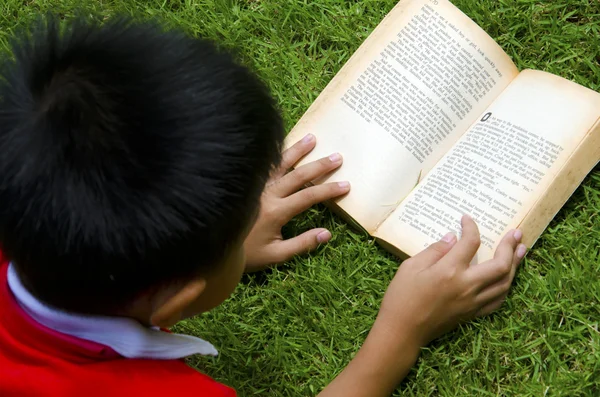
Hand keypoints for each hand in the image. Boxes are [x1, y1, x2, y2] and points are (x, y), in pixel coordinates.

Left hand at [243, 134, 349, 271]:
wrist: (214, 243)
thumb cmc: (246, 253)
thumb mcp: (276, 255)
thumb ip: (302, 244)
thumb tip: (326, 234)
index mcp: (277, 211)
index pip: (309, 196)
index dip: (329, 190)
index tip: (345, 185)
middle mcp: (267, 194)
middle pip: (299, 175)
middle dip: (320, 166)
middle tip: (337, 157)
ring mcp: (256, 186)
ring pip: (280, 164)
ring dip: (297, 150)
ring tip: (312, 138)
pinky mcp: (247, 183)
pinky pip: (264, 165)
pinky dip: (275, 153)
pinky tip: (281, 144)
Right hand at [318, 216, 525, 396]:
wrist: (402, 331)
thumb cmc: (401, 297)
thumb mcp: (410, 267)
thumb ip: (434, 250)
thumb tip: (452, 238)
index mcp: (449, 270)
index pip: (470, 242)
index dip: (471, 227)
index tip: (466, 219)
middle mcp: (466, 286)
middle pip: (500, 264)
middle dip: (510, 246)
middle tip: (516, 233)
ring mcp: (472, 302)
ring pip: (505, 283)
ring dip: (516, 265)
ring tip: (521, 251)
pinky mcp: (472, 314)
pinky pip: (498, 300)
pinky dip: (506, 286)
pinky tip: (508, 278)